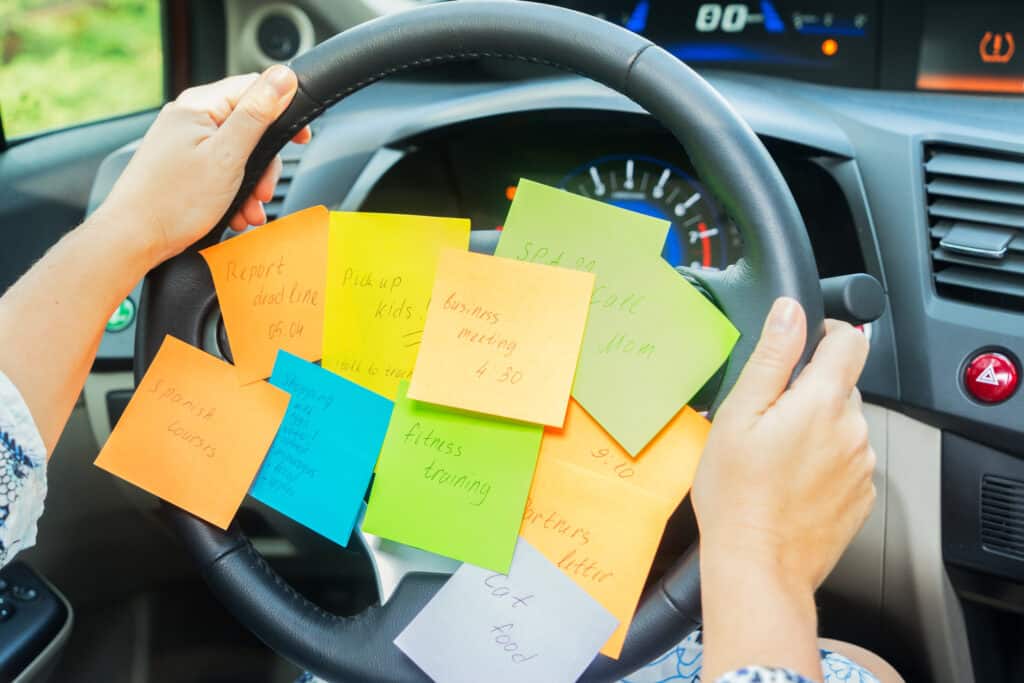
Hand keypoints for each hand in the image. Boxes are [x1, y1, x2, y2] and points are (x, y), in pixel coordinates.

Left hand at [100, 66, 311, 264]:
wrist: (133, 237)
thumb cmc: (173, 201)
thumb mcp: (227, 155)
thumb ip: (257, 114)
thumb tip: (282, 76)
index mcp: (199, 106)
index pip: (254, 88)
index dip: (283, 111)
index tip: (299, 139)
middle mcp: (190, 118)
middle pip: (249, 126)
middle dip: (265, 164)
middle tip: (264, 190)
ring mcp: (184, 142)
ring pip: (238, 153)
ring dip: (251, 185)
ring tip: (248, 210)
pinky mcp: (183, 165)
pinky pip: (221, 170)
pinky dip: (234, 193)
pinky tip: (235, 213)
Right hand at [692, 297, 874, 593]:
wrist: (757, 566)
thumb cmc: (737, 494)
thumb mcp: (739, 415)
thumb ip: (771, 358)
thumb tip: (791, 311)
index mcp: (823, 402)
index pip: (850, 342)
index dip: (827, 334)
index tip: (805, 344)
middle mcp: (853, 431)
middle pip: (843, 387)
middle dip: (811, 390)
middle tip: (768, 418)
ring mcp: (862, 467)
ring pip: (844, 426)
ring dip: (818, 428)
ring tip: (776, 456)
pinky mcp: (861, 498)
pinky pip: (847, 462)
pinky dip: (824, 463)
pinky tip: (790, 482)